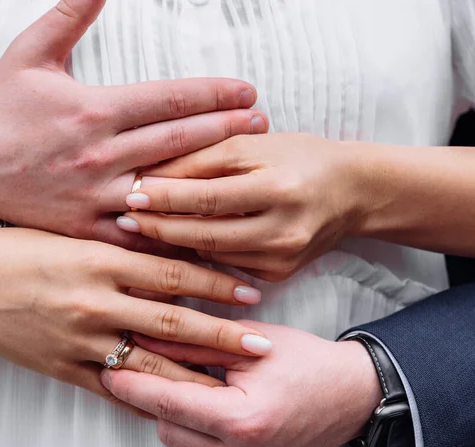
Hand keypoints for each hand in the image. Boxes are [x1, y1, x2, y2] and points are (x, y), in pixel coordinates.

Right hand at [0, 0, 267, 250]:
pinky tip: (206, 232)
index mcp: (94, 111)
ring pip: (166, 190)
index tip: (246, 91)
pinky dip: (173, 234)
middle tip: (263, 125)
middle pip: (177, 142)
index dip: (212, 94)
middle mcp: (101, 155)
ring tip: (249, 175)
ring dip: (211, 182)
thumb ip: (67, 17)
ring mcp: (97, 195)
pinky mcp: (88, 228)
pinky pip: (139, 234)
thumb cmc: (0, 112)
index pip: (167, 100)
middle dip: (226, 131)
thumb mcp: (29, 56)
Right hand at [0, 228, 269, 415]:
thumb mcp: (74, 234)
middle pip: (172, 321)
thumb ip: (123, 246)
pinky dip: (144, 399)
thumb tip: (172, 251)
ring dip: (193, 374)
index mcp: (100, 260)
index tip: (250, 292)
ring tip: (229, 383)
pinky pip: (111, 389)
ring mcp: (79, 339)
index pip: (173, 273)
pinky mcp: (62, 367)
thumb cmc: (18, 248)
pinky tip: (171, 406)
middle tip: (260, 345)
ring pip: (148, 362)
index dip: (216, 283)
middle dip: (221, 335)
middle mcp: (95, 301)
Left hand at [101, 321, 381, 446]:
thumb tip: (147, 338)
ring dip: (182, 419)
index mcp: (242, 418)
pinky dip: (203, 437)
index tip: (109, 371)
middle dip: (159, 399)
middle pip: (169, 428)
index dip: (133, 385)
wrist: (352, 395)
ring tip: (201, 389)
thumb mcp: (250, 342)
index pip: (168, 402)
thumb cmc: (306, 362)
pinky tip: (218, 412)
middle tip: (162, 370)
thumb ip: (194, 343)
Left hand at [116, 133, 362, 279]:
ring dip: (174, 243)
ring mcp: (283, 258)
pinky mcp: (280, 273)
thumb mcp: (254, 145)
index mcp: (278, 189)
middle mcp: (283, 230)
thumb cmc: (299, 157)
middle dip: (160, 227)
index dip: (166, 197)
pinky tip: (176, 244)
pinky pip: (228, 265)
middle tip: (124, 219)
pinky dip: (200, 255)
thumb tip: (151, 174)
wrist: (350, 192)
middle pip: (206, 234)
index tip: (130, 193)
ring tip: (141, 230)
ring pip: (213, 255)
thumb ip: (205, 158)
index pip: (208, 197)